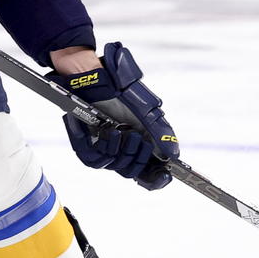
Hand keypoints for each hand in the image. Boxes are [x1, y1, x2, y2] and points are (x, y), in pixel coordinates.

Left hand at [51, 42, 177, 189]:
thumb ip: (160, 133)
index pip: (148, 172)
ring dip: (117, 150)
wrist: (95, 79)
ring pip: (111, 165)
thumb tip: (174, 154)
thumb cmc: (119, 93)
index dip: (156, 178)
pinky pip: (89, 156)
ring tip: (117, 130)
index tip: (164, 177)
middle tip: (135, 137)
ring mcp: (102, 147)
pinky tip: (104, 130)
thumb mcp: (145, 112)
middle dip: (136, 157)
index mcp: (139, 143)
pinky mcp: (84, 143)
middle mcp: (121, 149)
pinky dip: (98, 144)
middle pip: (131, 171)